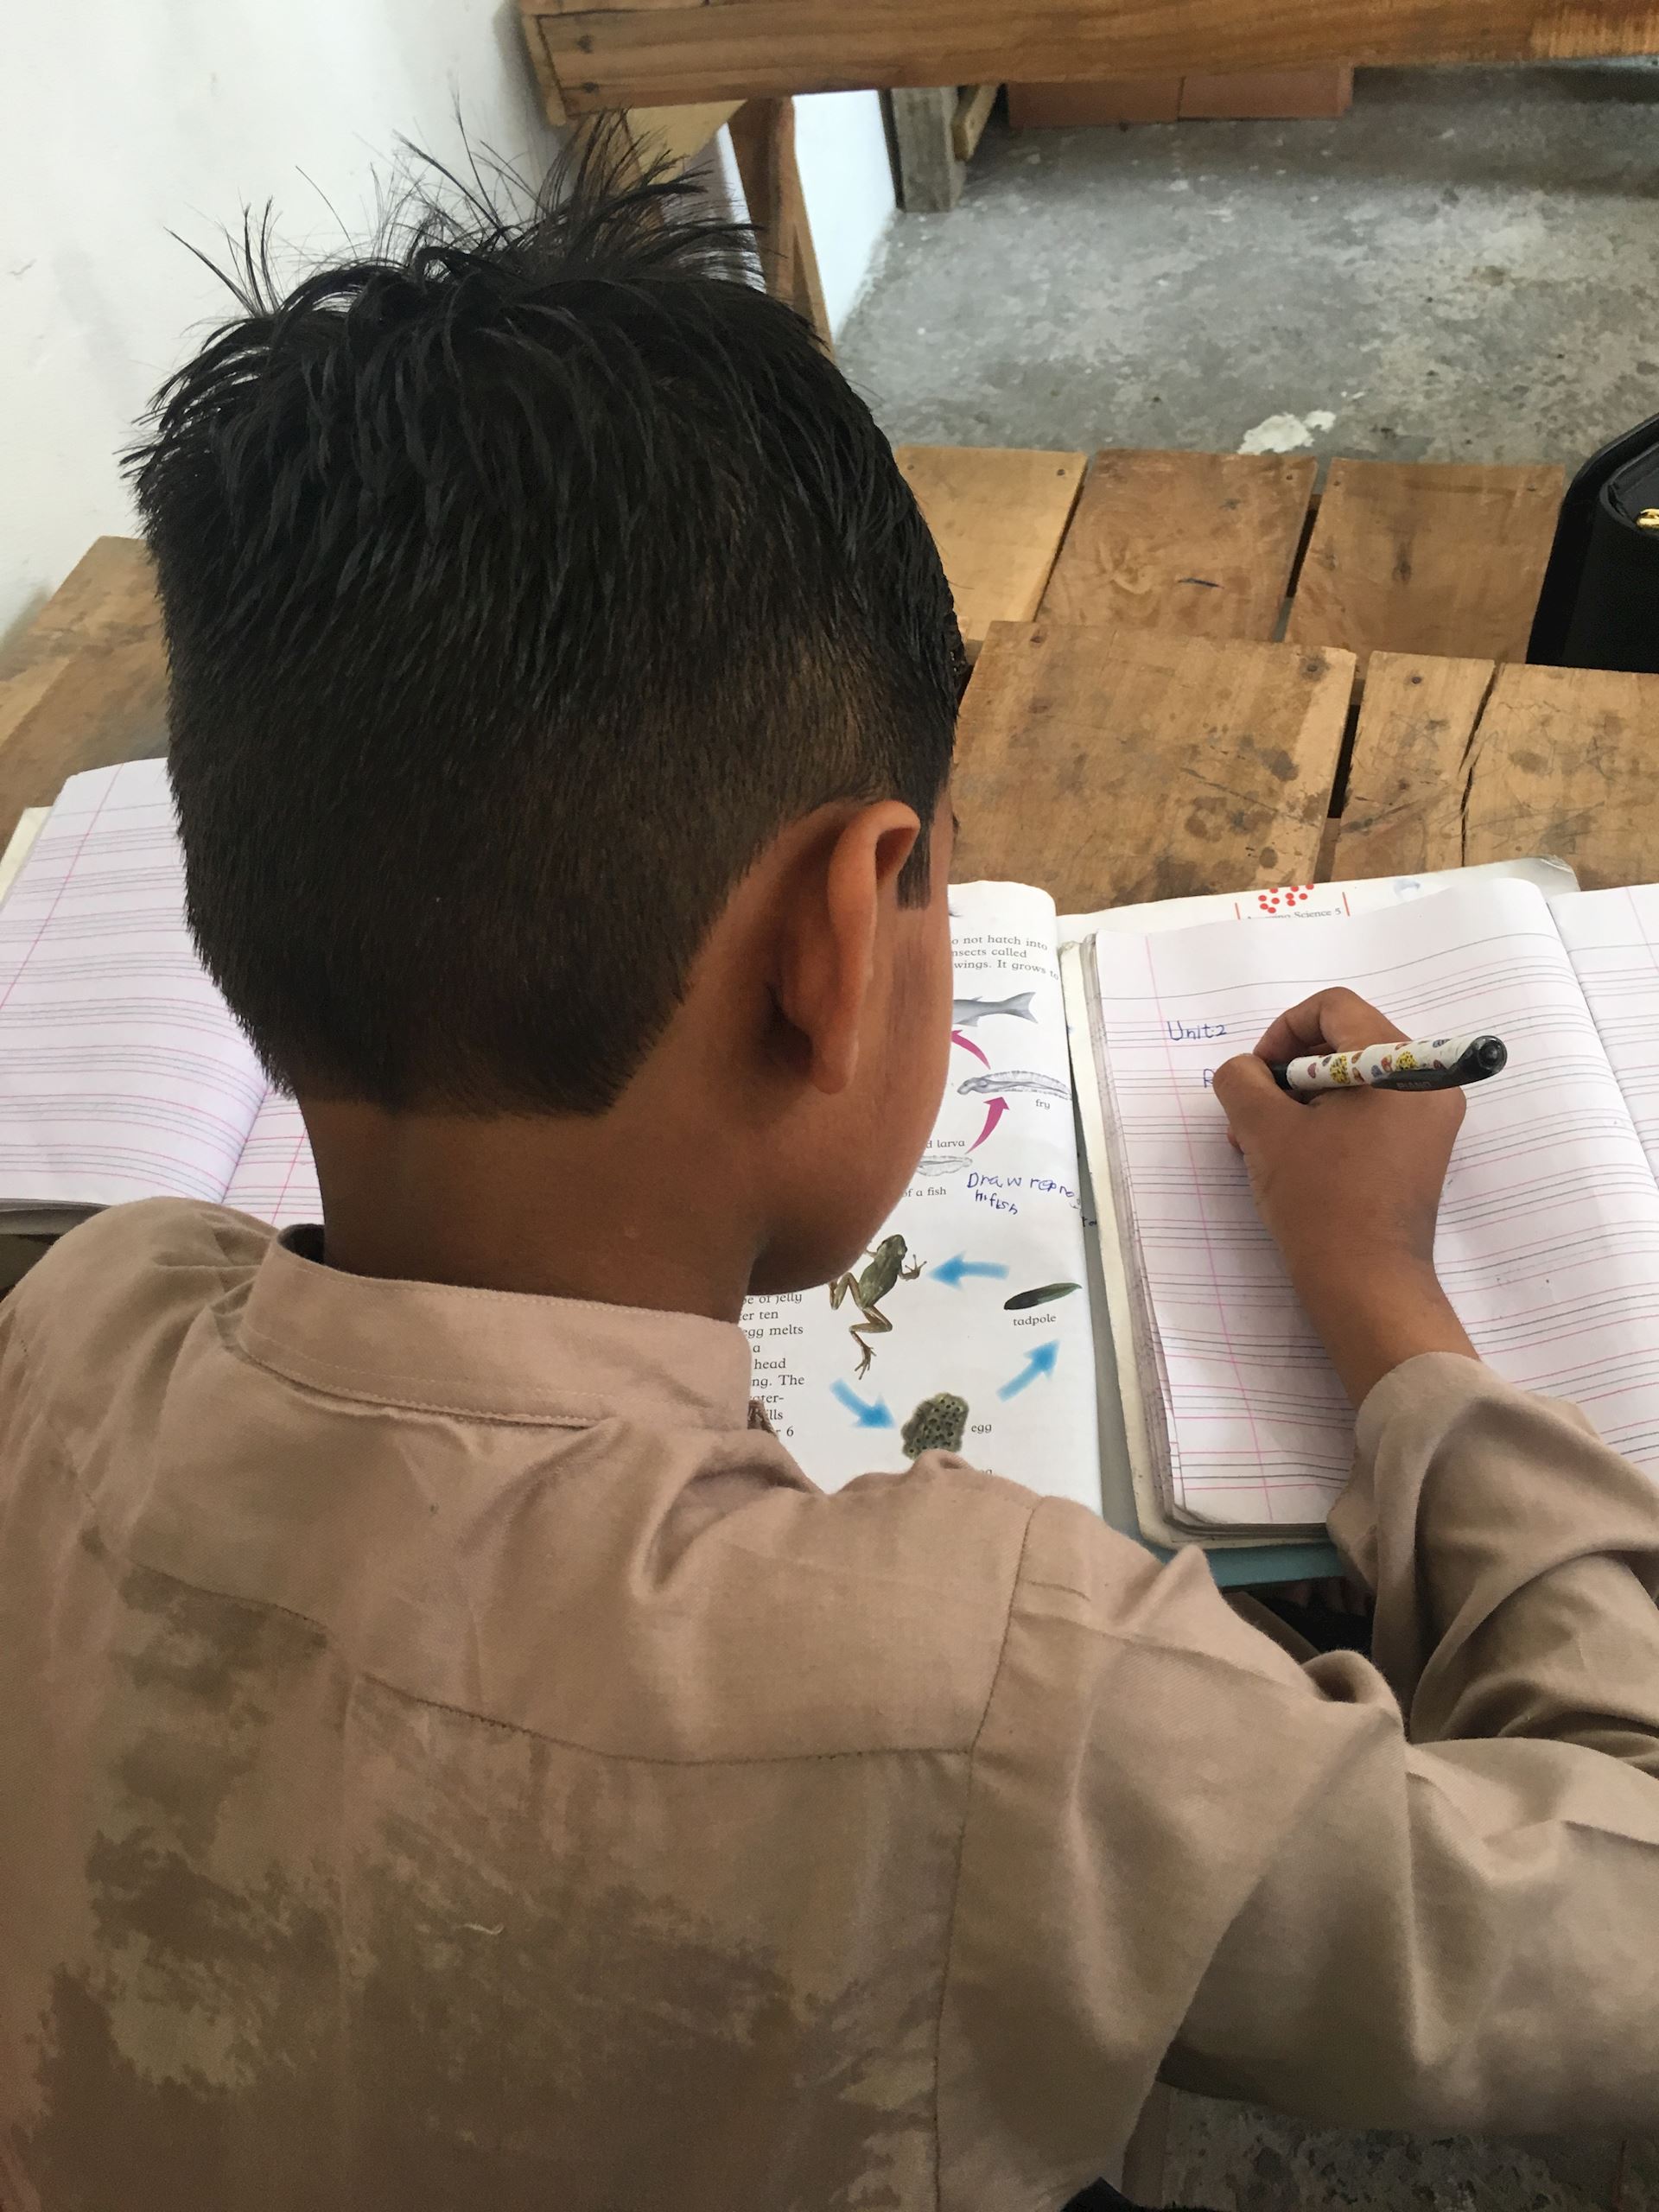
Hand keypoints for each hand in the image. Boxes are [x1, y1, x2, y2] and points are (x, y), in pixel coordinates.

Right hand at [1211, 987, 1476, 1404]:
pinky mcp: (1424, 1150)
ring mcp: (1432, 1117)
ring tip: (1268, 1144)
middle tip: (1255, 1116)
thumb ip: (1242, 1080)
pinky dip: (1332, 1121)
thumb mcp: (1264, 1131)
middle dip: (1290, 1070)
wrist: (1368, 1286)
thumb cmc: (1320, 1202)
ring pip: (1356, 1077)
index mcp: (1400, 1063)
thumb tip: (1248, 1072)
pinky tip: (1300, 1159)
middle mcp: (1428, 1080)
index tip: (1258, 1078)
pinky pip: (1373, 1110)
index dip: (1282, 1032)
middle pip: (1347, 1039)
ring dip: (1305, 1098)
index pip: (1334, 1008)